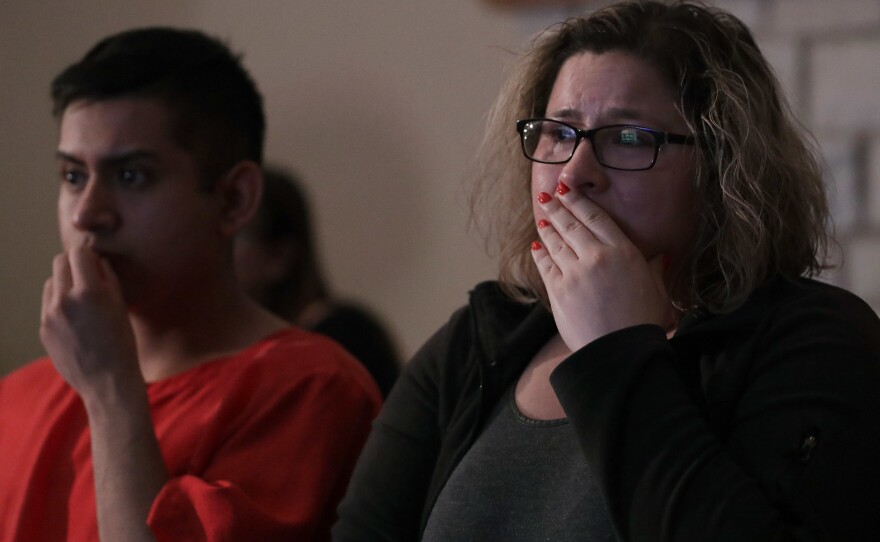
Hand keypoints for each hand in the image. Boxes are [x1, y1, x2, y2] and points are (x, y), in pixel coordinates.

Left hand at [40, 245, 140, 397]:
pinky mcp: (43, 329)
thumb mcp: (121, 308)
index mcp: (89, 293)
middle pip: (60, 262)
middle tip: (88, 276)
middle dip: (74, 264)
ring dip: (64, 283)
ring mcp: (49, 316)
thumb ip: (108, 280)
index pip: (79, 254)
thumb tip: (98, 261)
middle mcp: (64, 301)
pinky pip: (47, 304)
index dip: (89, 254)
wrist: (106, 382)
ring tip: (82, 300)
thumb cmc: (122, 345)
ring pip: (51, 282)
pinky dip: (59, 302)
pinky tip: (76, 318)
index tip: (96, 262)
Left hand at [531, 183, 673, 351]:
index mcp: (623, 252)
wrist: (621, 352)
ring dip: (547, 228)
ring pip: (556, 243)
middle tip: (547, 196)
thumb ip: (655, 268)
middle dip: (558, 208)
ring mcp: (574, 273)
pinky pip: (545, 265)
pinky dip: (540, 253)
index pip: (596, 218)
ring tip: (542, 217)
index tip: (568, 190)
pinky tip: (536, 246)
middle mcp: (596, 257)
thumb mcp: (657, 289)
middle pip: (572, 225)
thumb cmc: (644, 322)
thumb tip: (663, 255)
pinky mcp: (558, 291)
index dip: (579, 202)